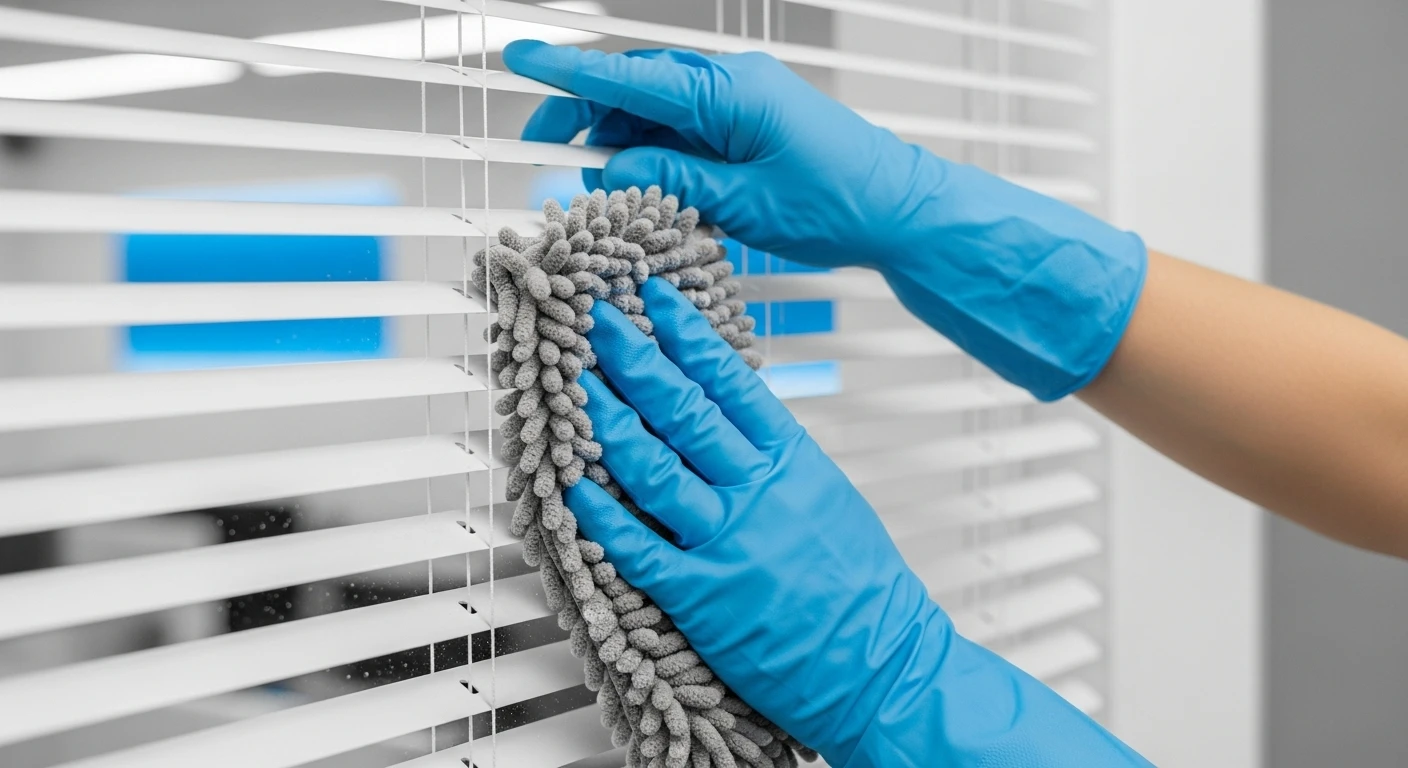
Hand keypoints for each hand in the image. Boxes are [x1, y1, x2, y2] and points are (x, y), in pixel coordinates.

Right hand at [503, 41, 1148, 401]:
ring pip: (651, 111)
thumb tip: (609, 169)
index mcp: (726, 92)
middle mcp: (728, 82)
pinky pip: (681, 128)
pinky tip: (641, 188)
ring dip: (618, 144)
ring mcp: (737, 99)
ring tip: (596, 190)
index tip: (517, 57)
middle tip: (544, 155)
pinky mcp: (744, 120)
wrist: (900, 209)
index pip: (628, 75)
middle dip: (582, 119)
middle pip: (631, 89)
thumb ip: (669, 179)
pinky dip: (652, 154)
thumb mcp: (743, 203)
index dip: (566, 71)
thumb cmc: (837, 203)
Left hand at [567, 279, 1152, 766]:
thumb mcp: (827, 499)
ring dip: (608, 423)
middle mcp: (759, 492)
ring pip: (655, 468)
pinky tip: (571, 489)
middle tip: (597, 322)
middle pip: (685, 410)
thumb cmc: (862, 590)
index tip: (655, 299)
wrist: (883, 665)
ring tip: (575, 389)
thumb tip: (731, 419)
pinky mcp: (703, 596)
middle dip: (635, 360)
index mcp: (793, 461)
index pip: (731, 381)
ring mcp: (729, 542)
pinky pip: (640, 549)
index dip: (687, 335)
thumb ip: (776, 459)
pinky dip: (601, 518)